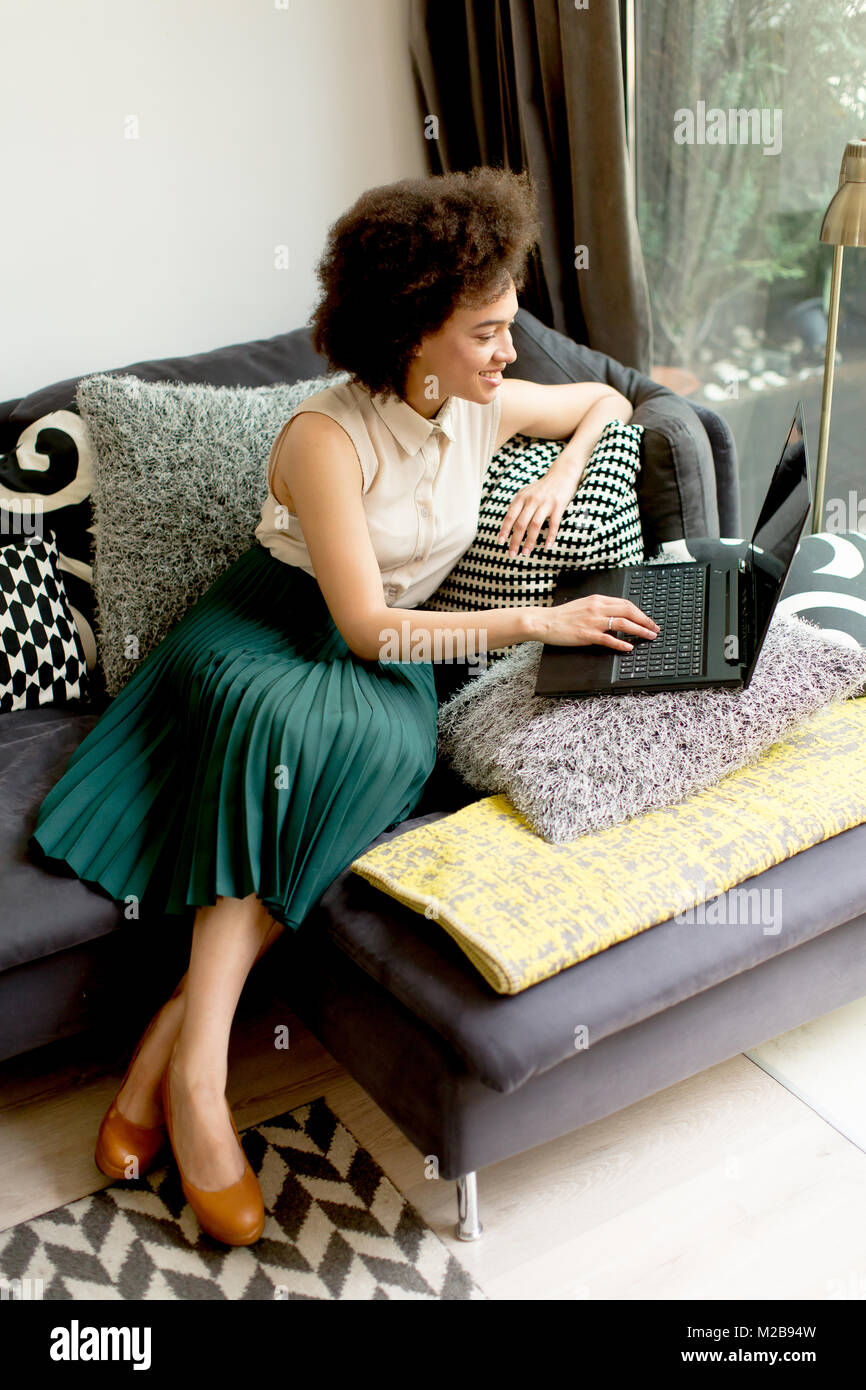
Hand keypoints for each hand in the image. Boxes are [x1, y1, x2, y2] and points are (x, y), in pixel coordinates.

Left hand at [497, 469, 582, 556]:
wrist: (562, 473)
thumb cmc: (543, 487)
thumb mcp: (526, 492)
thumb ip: (518, 506)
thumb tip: (508, 524)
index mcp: (522, 497)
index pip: (510, 516)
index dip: (504, 530)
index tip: (501, 542)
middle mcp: (532, 500)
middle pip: (521, 524)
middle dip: (515, 541)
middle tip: (512, 554)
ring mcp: (545, 503)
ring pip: (535, 525)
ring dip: (530, 541)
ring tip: (526, 552)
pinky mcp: (559, 505)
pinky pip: (554, 524)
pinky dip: (550, 536)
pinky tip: (547, 546)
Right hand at [535, 594, 659, 651]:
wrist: (544, 622)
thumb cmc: (562, 616)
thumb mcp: (584, 605)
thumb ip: (600, 608)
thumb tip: (616, 615)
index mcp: (597, 600)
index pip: (625, 603)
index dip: (640, 612)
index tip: (648, 620)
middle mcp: (597, 608)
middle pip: (629, 611)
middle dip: (645, 620)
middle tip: (654, 629)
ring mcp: (593, 621)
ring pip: (623, 623)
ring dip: (640, 630)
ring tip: (649, 637)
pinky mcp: (587, 634)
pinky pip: (609, 638)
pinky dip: (621, 643)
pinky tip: (629, 647)